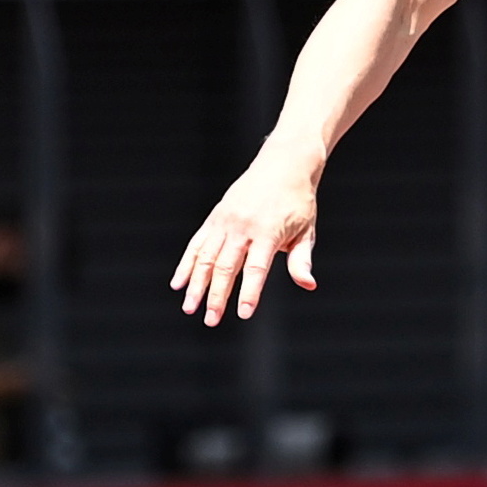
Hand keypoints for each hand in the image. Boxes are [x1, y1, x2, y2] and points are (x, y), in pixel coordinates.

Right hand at [171, 166, 320, 324]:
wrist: (282, 166)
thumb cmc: (298, 203)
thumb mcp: (306, 231)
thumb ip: (301, 260)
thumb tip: (308, 284)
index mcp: (267, 232)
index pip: (256, 269)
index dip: (249, 292)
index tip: (244, 313)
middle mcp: (242, 227)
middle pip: (225, 266)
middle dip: (217, 295)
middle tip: (211, 320)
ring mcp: (225, 222)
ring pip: (205, 257)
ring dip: (196, 284)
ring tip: (189, 307)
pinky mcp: (214, 218)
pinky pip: (196, 244)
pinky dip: (186, 264)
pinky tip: (178, 283)